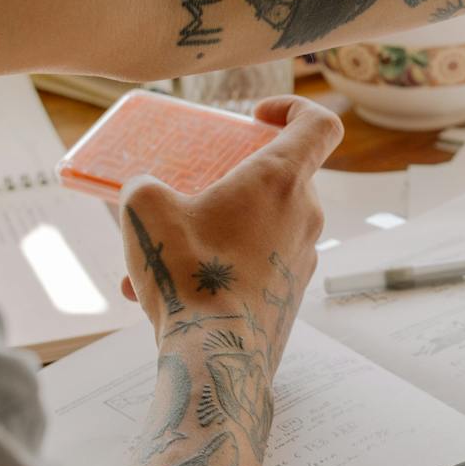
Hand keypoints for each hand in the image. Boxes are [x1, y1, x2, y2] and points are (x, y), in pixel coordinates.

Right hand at [116, 95, 341, 356]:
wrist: (216, 358)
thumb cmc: (189, 275)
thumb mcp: (145, 212)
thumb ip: (147, 187)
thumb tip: (146, 193)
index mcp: (282, 180)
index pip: (319, 124)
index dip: (293, 108)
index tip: (256, 116)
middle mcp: (305, 215)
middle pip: (281, 177)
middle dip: (232, 179)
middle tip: (191, 192)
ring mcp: (303, 257)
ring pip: (257, 227)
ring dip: (210, 232)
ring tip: (154, 260)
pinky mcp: (291, 293)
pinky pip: (254, 264)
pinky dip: (216, 268)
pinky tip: (163, 296)